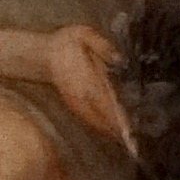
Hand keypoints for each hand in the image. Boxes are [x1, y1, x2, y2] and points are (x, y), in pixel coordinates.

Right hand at [42, 27, 131, 153]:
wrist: (43, 54)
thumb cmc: (66, 42)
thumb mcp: (83, 35)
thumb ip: (101, 46)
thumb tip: (119, 59)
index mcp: (84, 80)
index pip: (103, 101)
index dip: (116, 116)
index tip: (128, 129)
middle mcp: (81, 95)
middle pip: (101, 117)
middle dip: (118, 130)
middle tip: (136, 144)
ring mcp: (77, 103)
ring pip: (95, 121)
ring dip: (111, 132)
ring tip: (130, 143)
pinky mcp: (75, 105)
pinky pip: (90, 119)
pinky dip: (103, 127)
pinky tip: (116, 133)